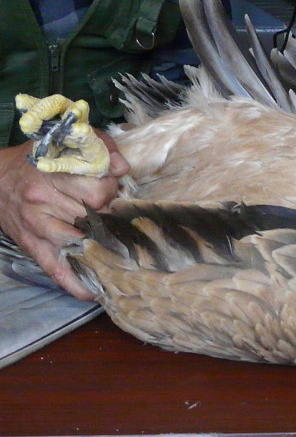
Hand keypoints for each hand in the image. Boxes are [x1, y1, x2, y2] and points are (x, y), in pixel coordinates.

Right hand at [0, 131, 128, 298]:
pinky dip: (73, 282)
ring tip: (111, 241)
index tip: (111, 186)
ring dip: (99, 242)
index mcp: (55, 175)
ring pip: (79, 242)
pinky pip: (55, 269)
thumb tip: (123, 170)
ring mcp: (37, 226)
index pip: (99, 191)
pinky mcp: (32, 245)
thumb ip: (103, 149)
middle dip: (107, 213)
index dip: (112, 190)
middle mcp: (44, 202)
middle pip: (93, 215)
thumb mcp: (72, 143)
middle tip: (108, 208)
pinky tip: (91, 292)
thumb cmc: (40, 159)